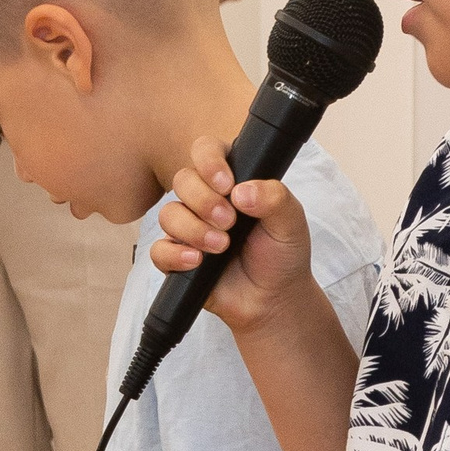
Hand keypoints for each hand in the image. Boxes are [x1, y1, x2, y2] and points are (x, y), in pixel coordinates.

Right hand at [151, 153, 315, 337]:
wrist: (274, 299)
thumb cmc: (282, 254)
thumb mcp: (291, 221)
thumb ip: (274, 197)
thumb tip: (241, 192)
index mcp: (232, 180)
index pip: (206, 150)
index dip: (209, 161)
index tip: (226, 184)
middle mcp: (206, 200)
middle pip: (182, 180)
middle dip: (204, 200)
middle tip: (229, 222)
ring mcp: (189, 229)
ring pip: (168, 214)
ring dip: (193, 229)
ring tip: (221, 247)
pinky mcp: (177, 258)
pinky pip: (158, 250)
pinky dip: (175, 255)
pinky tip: (197, 262)